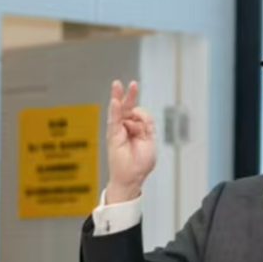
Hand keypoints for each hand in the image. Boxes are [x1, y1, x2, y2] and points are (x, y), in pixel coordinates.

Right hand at [105, 80, 156, 202]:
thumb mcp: (150, 140)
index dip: (142, 113)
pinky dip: (114, 110)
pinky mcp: (113, 135)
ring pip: (119, 111)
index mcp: (137, 129)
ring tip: (117, 84)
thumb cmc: (140, 163)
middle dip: (129, 95)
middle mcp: (126, 128)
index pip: (139, 114)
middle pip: (127, 108)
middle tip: (131, 83)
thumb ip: (147, 124)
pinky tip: (115, 101)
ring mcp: (118, 131)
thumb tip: (138, 111)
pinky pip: (113, 120)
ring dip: (118, 96)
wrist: (131, 178)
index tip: (146, 124)